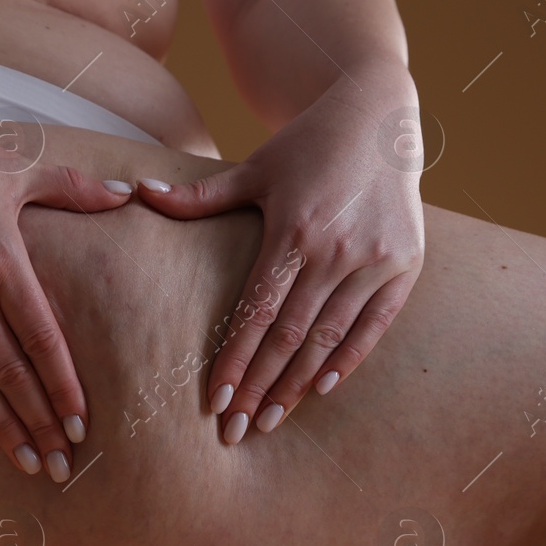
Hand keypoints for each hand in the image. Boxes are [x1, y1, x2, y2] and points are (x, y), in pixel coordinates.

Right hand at [0, 97, 133, 480]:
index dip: (63, 387)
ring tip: (28, 462)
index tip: (81, 426)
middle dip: (40, 424)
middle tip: (64, 468)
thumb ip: (71, 187)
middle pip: (11, 373)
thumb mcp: (10, 164)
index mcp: (1, 258)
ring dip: (2, 428)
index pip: (42, 340)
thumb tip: (129, 193)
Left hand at [135, 81, 424, 442]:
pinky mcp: (405, 264)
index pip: (257, 311)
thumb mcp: (253, 168)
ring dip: (298, 384)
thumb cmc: (306, 145)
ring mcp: (375, 259)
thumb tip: (139, 193)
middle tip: (236, 430)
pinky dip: (349, 359)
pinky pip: (374, 325)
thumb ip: (200, 195)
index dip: (236, 360)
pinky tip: (322, 389)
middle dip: (259, 387)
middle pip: (290, 335)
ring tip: (271, 420)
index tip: (215, 402)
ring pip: (329, 337)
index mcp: (293, 227)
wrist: (380, 115)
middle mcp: (336, 248)